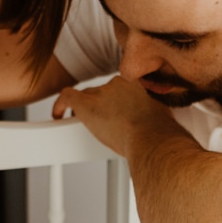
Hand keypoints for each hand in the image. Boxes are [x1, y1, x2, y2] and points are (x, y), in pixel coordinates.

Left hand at [51, 77, 167, 156]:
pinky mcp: (87, 105)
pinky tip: (57, 114)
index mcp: (137, 84)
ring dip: (86, 110)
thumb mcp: (164, 117)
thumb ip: (155, 114)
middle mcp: (119, 84)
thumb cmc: (160, 135)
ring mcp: (102, 93)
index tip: (120, 112)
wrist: (152, 139)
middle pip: (102, 93)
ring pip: (87, 97)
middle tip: (104, 123)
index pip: (121, 89)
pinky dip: (60, 105)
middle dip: (102, 107)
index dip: (117, 101)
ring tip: (87, 125)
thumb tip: (158, 125)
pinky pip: (67, 97)